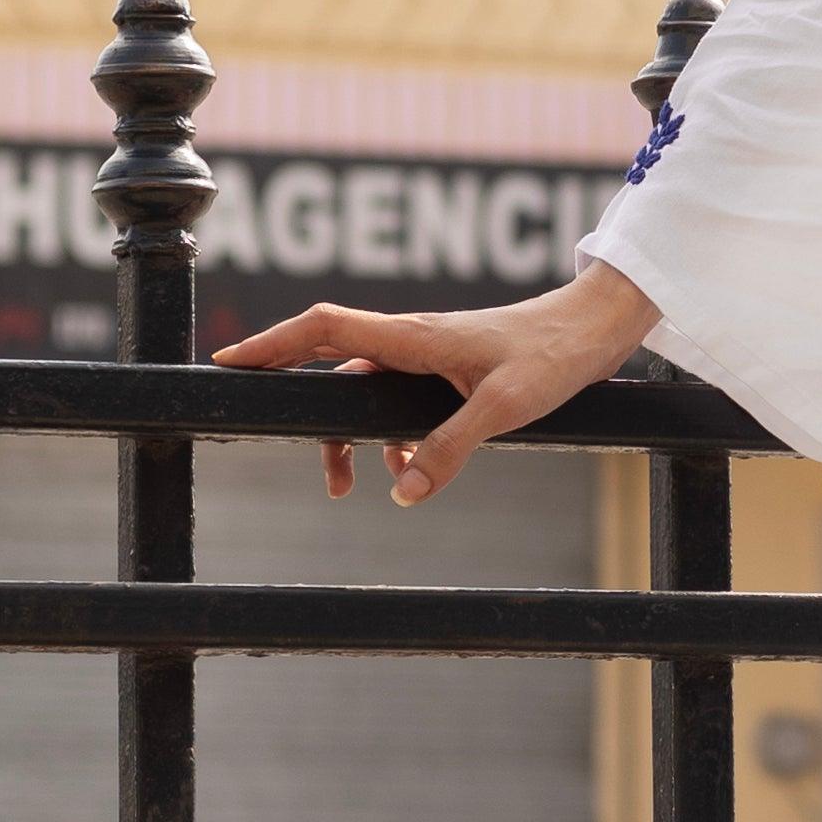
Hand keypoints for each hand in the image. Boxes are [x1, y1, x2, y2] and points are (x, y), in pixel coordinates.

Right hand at [212, 261, 660, 502]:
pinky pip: (395, 401)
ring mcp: (426, 354)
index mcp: (412, 336)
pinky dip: (388, 437)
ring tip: (340, 486)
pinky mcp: (446, 369)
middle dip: (296, 401)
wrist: (595, 330)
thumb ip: (450, 448)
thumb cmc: (553, 356)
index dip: (270, 344)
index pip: (321, 329)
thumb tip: (402, 493)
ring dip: (347, 436)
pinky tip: (404, 470)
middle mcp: (410, 340)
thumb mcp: (503, 408)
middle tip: (261, 431)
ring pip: (361, 390)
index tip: (226, 363)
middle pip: (327, 360)